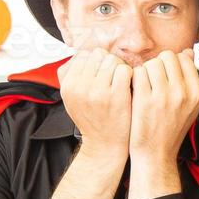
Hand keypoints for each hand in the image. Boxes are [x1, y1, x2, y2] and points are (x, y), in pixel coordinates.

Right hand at [59, 47, 132, 162]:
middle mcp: (80, 87)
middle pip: (99, 55)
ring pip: (112, 60)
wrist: (105, 144)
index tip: (100, 74)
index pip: (83, 56)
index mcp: (68, 86)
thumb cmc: (92, 119)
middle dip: (107, 63)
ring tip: (119, 83)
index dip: (95, 62)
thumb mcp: (73, 99)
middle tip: (112, 79)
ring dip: (119, 69)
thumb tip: (82, 53)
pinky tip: (128, 86)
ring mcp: (98, 91)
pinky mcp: (117, 95)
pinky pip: (125, 70)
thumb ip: (73, 75)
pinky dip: (130, 75)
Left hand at [129, 49, 198, 162]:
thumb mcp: (189, 106)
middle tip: (153, 79)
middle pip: (168, 57)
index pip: (184, 59)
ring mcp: (163, 97)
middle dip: (158, 64)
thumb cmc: (170, 130)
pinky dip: (135, 78)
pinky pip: (138, 73)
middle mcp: (182, 93)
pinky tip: (136, 90)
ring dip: (145, 70)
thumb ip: (189, 79)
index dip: (172, 63)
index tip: (166, 75)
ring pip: (152, 63)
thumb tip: (188, 52)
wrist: (155, 155)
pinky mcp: (144, 100)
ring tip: (144, 85)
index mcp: (195, 94)